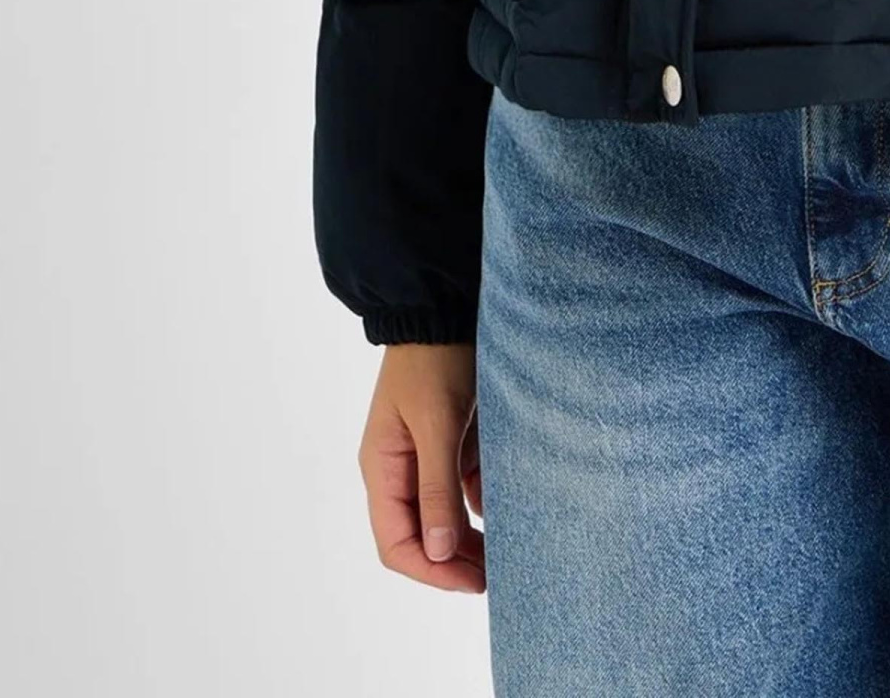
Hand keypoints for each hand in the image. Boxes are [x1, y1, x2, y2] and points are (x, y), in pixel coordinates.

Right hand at [358, 342, 486, 592]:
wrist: (446, 308)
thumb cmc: (434, 360)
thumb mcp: (437, 423)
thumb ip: (436, 486)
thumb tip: (437, 551)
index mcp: (382, 469)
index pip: (396, 544)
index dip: (431, 570)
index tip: (472, 582)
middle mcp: (399, 471)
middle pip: (421, 537)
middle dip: (454, 561)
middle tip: (496, 576)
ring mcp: (425, 458)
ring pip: (444, 517)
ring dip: (470, 537)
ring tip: (506, 552)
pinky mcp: (450, 443)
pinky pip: (462, 488)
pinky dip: (481, 503)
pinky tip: (506, 510)